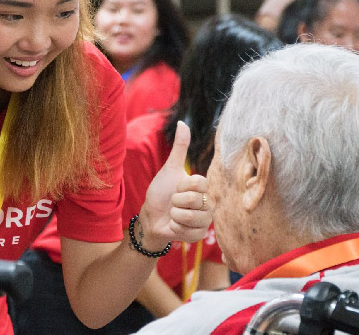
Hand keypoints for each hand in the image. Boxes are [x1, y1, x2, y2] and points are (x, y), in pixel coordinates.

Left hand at [139, 121, 211, 248]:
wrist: (151, 217)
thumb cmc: (161, 192)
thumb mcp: (169, 169)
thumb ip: (179, 148)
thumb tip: (183, 122)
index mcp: (203, 187)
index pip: (199, 182)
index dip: (182, 185)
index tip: (177, 187)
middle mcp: (208, 203)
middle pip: (195, 200)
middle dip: (176, 202)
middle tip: (173, 203)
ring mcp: (205, 220)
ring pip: (192, 217)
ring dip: (175, 216)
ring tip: (173, 215)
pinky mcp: (199, 236)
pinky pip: (190, 232)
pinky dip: (176, 229)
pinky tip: (174, 226)